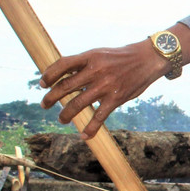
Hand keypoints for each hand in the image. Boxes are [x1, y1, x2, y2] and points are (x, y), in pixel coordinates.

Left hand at [40, 41, 167, 138]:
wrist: (147, 59)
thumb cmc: (120, 57)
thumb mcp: (100, 54)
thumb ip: (84, 64)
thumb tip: (63, 76)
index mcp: (90, 57)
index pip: (62, 65)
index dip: (49, 75)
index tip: (42, 84)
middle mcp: (96, 71)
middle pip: (65, 87)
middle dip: (51, 98)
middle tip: (45, 105)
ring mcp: (105, 86)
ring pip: (78, 104)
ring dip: (66, 114)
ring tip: (62, 119)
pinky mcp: (116, 99)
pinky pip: (99, 117)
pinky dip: (90, 129)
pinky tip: (84, 136)